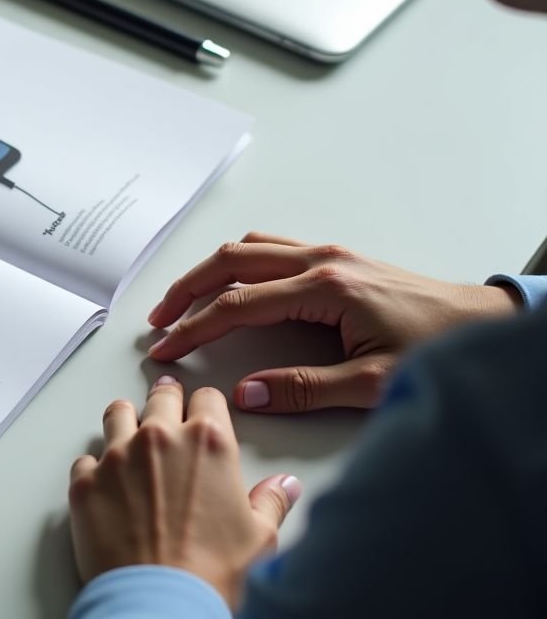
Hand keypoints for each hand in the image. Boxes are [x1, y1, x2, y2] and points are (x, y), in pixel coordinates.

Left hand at [68, 377, 299, 607]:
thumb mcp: (259, 538)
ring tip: (128, 430)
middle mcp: (160, 439)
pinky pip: (85, 461)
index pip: (208, 399)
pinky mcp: (85, 483)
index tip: (202, 410)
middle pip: (160, 398)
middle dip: (165, 400)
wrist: (160, 602)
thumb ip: (270, 502)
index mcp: (208, 443)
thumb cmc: (210, 573)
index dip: (206, 406)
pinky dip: (94, 469)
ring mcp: (117, 457)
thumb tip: (283, 487)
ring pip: (117, 415)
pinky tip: (104, 483)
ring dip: (125, 420)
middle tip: (165, 403)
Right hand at [147, 232, 519, 411]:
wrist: (484, 324)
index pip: (238, 304)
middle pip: (231, 262)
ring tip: (182, 302)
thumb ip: (304, 388)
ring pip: (248, 248)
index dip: (194, 328)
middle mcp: (322, 261)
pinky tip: (229, 284)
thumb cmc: (437, 349)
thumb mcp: (372, 383)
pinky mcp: (337, 260)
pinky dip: (237, 263)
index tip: (166, 348)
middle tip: (158, 320)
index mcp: (324, 287)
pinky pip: (270, 248)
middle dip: (187, 290)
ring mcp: (329, 255)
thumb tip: (247, 393)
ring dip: (208, 272)